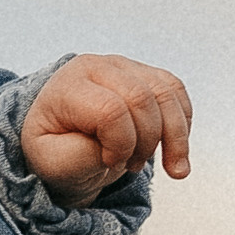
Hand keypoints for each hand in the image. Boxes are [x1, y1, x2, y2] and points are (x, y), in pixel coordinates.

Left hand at [20, 55, 191, 209]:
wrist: (61, 139)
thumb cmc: (54, 150)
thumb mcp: (52, 163)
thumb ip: (80, 155)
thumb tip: (117, 147)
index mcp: (69, 85)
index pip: (110, 110)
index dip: (120, 145)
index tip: (109, 162)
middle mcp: (98, 67)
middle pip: (143, 99)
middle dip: (146, 143)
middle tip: (131, 165)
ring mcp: (125, 66)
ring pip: (168, 94)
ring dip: (174, 138)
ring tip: (167, 168)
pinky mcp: (146, 74)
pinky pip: (177, 93)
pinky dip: (182, 126)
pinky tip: (174, 150)